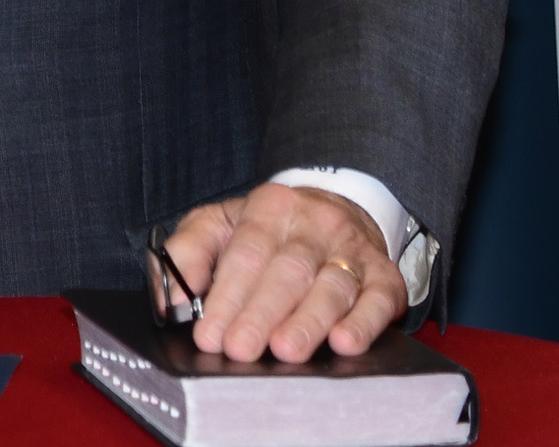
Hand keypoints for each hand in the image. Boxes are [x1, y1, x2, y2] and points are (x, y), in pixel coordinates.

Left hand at [163, 182, 405, 362]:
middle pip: (288, 270)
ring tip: (287, 351)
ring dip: (309, 321)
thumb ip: (188, 253)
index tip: (210, 334)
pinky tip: (345, 342)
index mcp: (271, 207)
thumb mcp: (220, 224)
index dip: (227, 296)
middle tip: (241, 350)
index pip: (247, 253)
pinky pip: (379, 299)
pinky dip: (363, 323)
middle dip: (262, 314)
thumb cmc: (267, 229)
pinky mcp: (386, 276)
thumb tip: (173, 300)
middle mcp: (316, 224)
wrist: (336, 208)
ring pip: (332, 286)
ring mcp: (354, 249)